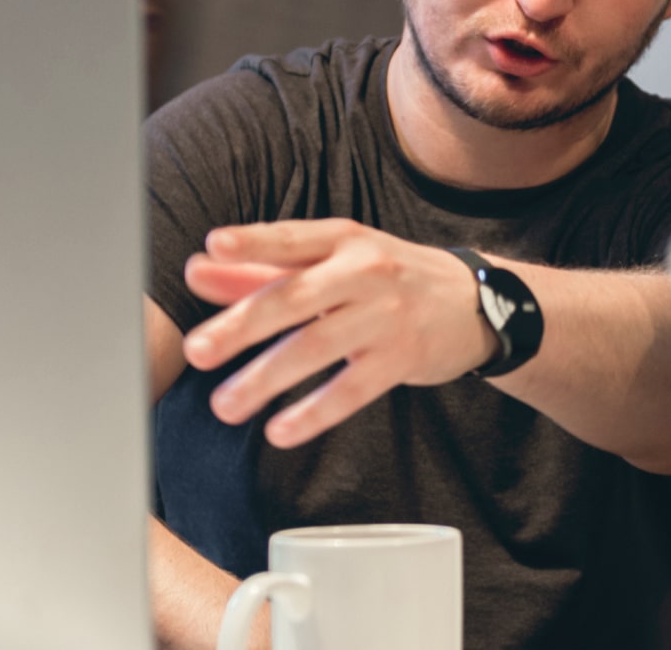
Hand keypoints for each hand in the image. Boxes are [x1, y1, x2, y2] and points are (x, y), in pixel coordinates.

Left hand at [180, 219, 494, 446]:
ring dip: (266, 379)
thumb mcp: (332, 262)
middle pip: (295, 297)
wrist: (473, 302)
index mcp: (342, 240)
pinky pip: (351, 389)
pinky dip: (313, 412)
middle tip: (197, 351)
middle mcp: (364, 271)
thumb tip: (196, 269)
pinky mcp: (402, 358)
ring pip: (317, 347)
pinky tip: (280, 431)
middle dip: (242, 325)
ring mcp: (385, 315)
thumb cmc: (386, 278)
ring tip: (224, 406)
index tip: (215, 246)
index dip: (253, 242)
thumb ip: (262, 268)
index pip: (291, 239)